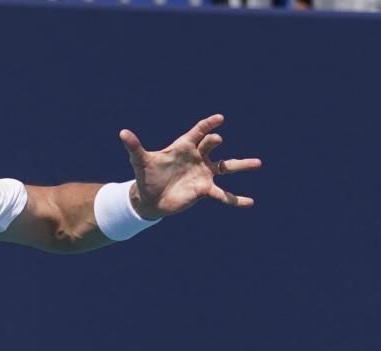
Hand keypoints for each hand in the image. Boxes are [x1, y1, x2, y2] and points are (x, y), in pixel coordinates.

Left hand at [119, 114, 261, 219]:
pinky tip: (250, 202)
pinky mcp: (204, 190)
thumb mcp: (140, 161)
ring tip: (258, 163)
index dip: (207, 125)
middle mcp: (197, 158)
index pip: (198, 132)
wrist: (149, 198)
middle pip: (210, 146)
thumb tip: (122, 133)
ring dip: (242, 165)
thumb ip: (134, 147)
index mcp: (183, 146)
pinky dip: (236, 199)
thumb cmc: (147, 176)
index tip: (219, 118)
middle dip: (213, 142)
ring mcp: (203, 173)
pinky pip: (223, 195)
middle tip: (216, 140)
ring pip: (226, 167)